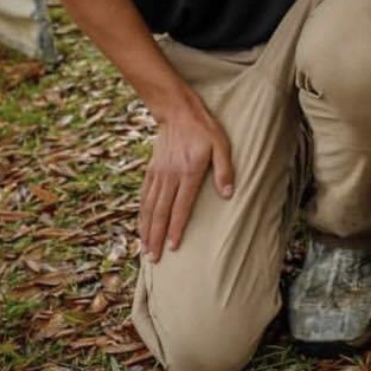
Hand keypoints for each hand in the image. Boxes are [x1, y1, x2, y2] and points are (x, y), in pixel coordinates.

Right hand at [138, 105, 233, 261]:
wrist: (178, 112)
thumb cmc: (205, 129)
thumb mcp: (222, 145)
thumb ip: (225, 169)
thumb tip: (229, 194)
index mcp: (188, 172)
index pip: (181, 206)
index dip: (177, 228)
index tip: (173, 247)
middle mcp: (170, 176)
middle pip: (161, 212)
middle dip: (157, 237)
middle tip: (154, 258)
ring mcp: (158, 173)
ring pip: (150, 206)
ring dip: (146, 229)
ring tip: (145, 249)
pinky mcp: (151, 170)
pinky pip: (144, 195)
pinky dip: (142, 213)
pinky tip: (142, 225)